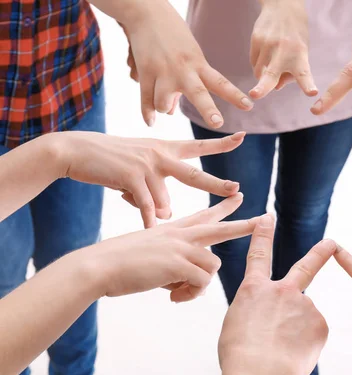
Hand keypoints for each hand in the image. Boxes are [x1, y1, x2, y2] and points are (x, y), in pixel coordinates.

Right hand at [53, 131, 244, 227]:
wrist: (76, 150)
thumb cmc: (109, 161)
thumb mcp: (138, 169)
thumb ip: (156, 190)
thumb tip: (168, 214)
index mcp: (165, 149)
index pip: (199, 146)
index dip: (221, 142)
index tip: (242, 136)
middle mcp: (160, 154)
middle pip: (195, 174)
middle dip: (217, 184)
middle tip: (237, 190)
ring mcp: (147, 164)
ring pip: (164, 201)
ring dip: (153, 211)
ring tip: (130, 198)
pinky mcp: (132, 176)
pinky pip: (147, 206)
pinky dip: (147, 218)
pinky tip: (148, 228)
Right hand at [71, 194, 255, 301]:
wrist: (97, 266)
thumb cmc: (119, 263)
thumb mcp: (150, 255)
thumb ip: (174, 263)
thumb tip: (190, 279)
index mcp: (173, 229)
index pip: (204, 214)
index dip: (222, 207)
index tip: (238, 196)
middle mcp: (180, 234)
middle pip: (220, 227)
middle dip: (244, 224)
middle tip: (266, 218)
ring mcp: (180, 247)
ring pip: (213, 266)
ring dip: (199, 285)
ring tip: (176, 293)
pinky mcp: (178, 263)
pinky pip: (201, 282)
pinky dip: (190, 294)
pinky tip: (171, 297)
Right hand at [120, 2, 253, 126]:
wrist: (147, 12)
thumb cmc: (173, 37)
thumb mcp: (188, 57)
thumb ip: (184, 85)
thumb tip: (170, 111)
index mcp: (199, 64)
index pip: (221, 83)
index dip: (235, 96)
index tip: (249, 106)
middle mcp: (183, 70)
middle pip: (199, 94)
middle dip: (208, 109)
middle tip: (218, 123)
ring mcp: (163, 72)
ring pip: (164, 105)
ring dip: (164, 108)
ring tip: (163, 102)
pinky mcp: (145, 72)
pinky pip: (145, 99)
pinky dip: (147, 113)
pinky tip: (151, 122)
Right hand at [219, 215, 333, 374]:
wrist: (260, 373)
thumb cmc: (241, 354)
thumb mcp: (236, 324)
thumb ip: (257, 312)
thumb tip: (271, 318)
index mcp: (254, 290)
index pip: (259, 255)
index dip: (263, 234)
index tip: (268, 217)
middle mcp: (282, 290)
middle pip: (306, 266)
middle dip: (320, 253)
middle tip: (332, 243)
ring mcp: (304, 305)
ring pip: (304, 317)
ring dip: (296, 331)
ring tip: (282, 349)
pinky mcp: (320, 323)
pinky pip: (313, 333)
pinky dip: (305, 344)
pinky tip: (294, 353)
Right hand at [249, 0, 316, 98]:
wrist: (283, 7)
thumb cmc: (295, 37)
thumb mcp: (301, 53)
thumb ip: (292, 74)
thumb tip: (275, 88)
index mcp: (300, 55)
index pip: (304, 74)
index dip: (307, 84)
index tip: (312, 92)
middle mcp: (284, 50)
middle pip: (271, 74)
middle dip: (263, 87)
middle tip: (255, 95)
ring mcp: (268, 44)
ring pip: (259, 73)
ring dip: (263, 75)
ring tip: (272, 62)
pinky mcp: (256, 39)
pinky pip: (254, 62)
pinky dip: (259, 64)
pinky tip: (266, 53)